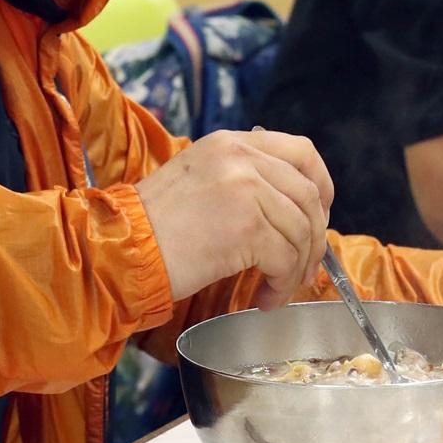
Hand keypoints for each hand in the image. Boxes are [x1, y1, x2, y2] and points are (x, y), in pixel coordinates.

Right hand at [135, 129, 333, 310]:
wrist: (121, 249)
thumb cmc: (151, 226)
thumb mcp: (197, 178)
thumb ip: (240, 179)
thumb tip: (286, 209)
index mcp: (231, 143)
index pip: (300, 151)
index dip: (321, 184)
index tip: (320, 213)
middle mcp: (242, 158)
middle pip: (308, 194)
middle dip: (314, 236)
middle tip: (305, 266)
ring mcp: (246, 190)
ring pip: (302, 230)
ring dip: (297, 268)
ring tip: (278, 289)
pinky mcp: (247, 227)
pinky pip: (285, 259)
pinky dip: (282, 285)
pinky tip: (265, 299)